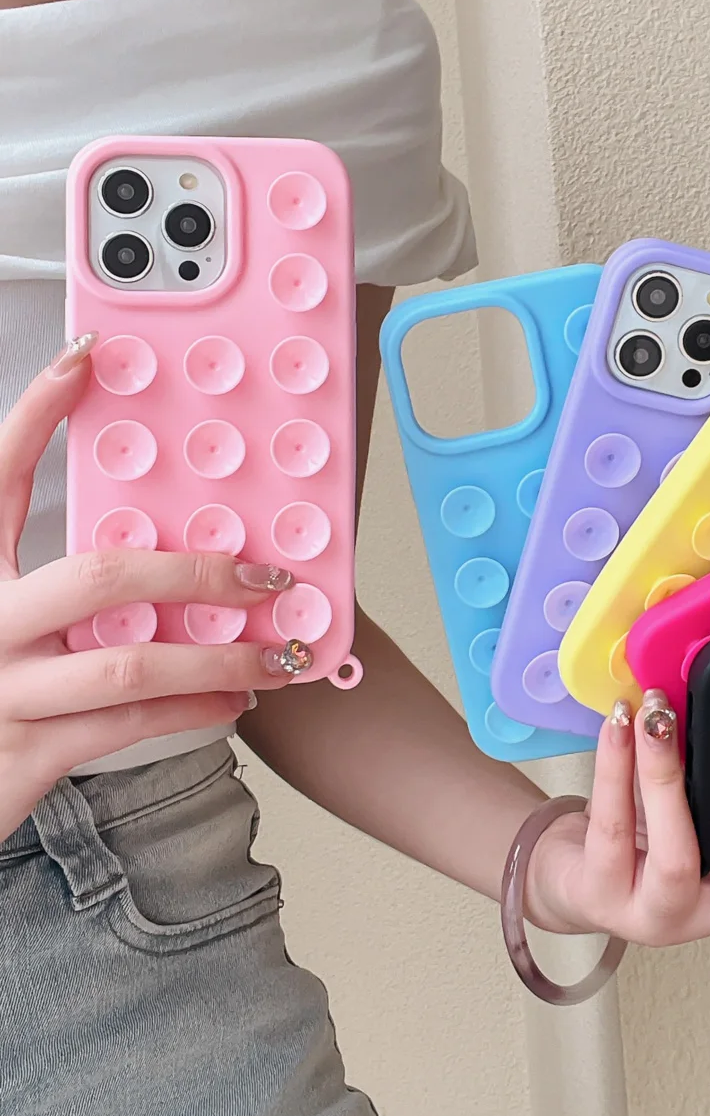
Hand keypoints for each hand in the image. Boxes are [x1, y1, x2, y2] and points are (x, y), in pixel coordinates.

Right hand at [0, 335, 307, 839]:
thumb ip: (47, 590)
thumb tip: (151, 563)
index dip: (37, 414)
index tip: (85, 361)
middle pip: (102, 575)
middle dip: (199, 573)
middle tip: (264, 575)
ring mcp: (1, 692)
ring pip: (133, 662)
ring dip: (222, 657)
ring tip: (277, 652)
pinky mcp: (24, 754)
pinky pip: (133, 723)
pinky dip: (196, 709)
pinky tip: (234, 701)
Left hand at [525, 689, 709, 945]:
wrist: (573, 875)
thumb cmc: (646, 833)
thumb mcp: (700, 802)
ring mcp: (661, 913)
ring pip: (678, 856)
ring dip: (671, 774)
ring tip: (662, 712)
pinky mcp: (603, 896)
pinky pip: (611, 825)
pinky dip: (616, 762)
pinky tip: (621, 721)